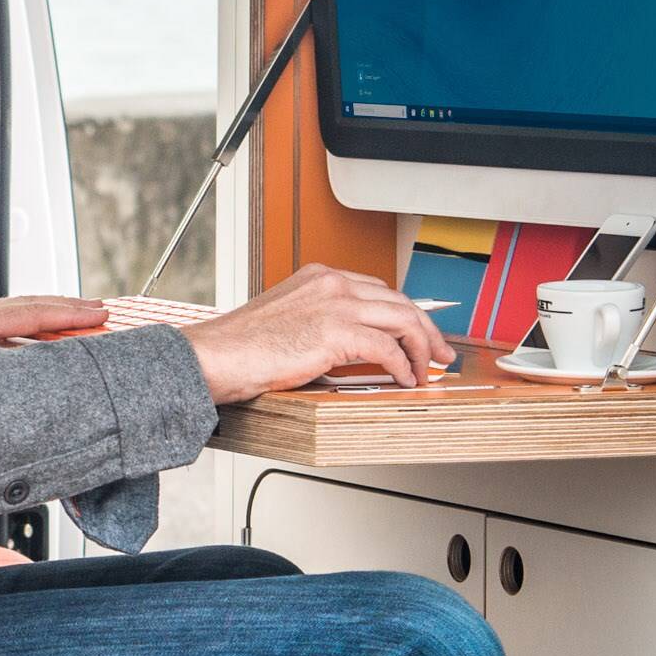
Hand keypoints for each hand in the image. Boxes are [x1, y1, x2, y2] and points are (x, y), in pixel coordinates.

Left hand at [0, 294, 111, 359]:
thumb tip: (20, 371)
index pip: (27, 313)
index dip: (67, 313)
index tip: (101, 312)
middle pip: (23, 309)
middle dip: (65, 310)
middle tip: (104, 312)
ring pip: (8, 319)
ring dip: (44, 320)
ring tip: (77, 324)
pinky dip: (19, 333)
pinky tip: (29, 347)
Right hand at [180, 267, 454, 401]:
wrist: (214, 357)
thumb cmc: (240, 348)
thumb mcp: (287, 321)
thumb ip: (320, 324)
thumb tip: (350, 349)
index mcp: (319, 276)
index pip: (379, 289)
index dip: (406, 314)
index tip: (419, 334)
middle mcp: (332, 283)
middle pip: (399, 300)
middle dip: (427, 329)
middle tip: (440, 353)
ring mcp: (335, 304)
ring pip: (402, 319)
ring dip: (422, 348)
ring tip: (428, 370)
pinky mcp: (335, 332)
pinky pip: (386, 347)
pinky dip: (402, 365)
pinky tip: (403, 379)